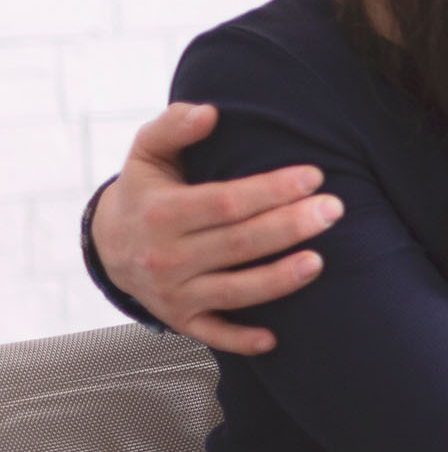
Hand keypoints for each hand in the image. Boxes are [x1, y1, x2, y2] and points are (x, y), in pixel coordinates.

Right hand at [93, 104, 341, 353]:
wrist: (108, 244)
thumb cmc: (146, 191)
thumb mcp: (147, 153)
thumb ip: (174, 127)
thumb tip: (208, 111)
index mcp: (162, 213)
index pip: (226, 202)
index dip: (271, 190)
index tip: (313, 176)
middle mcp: (166, 257)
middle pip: (238, 244)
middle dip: (290, 227)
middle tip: (334, 210)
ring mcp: (173, 293)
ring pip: (234, 291)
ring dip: (279, 280)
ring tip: (320, 261)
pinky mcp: (180, 320)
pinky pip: (213, 335)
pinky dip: (242, 340)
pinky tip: (276, 339)